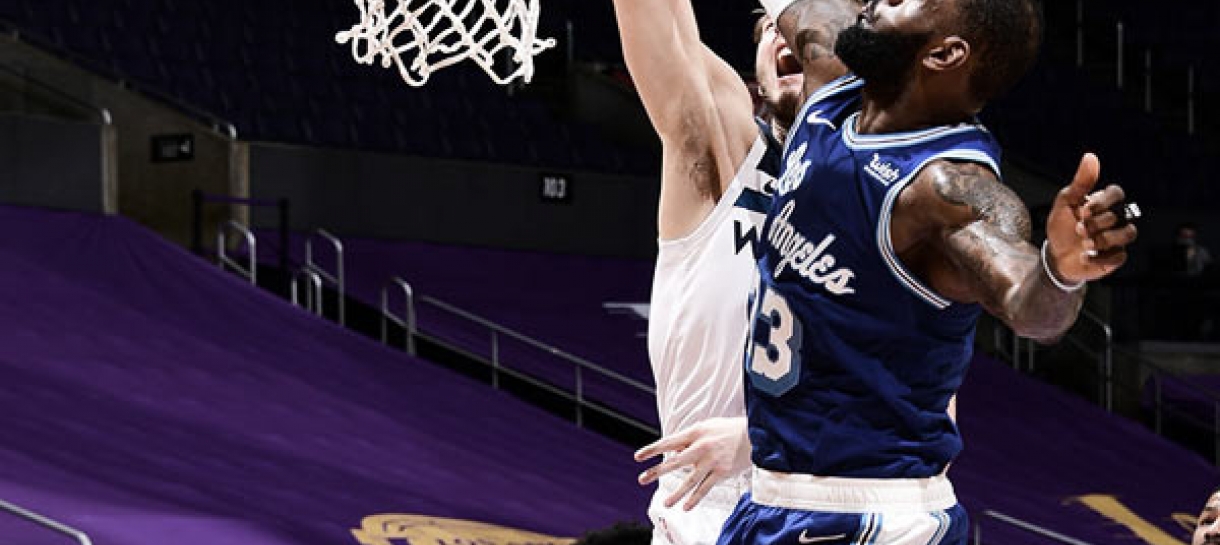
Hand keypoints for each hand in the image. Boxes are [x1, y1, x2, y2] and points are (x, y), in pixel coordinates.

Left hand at [633, 417, 749, 510]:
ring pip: (690, 480)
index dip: (652, 450)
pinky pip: (706, 488)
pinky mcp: (722, 472)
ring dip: (677, 493)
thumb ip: (688, 439)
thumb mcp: (705, 427)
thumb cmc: (726, 430)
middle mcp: (702, 447)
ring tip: (666, 503)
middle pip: (675, 462)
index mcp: (695, 432)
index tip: (638, 457)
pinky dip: (695, 498)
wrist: (753, 435)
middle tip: (641, 479)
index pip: (668, 442)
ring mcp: (712, 461)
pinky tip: (686, 507)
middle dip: (656, 471)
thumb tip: (673, 454)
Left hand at [1045, 153, 1137, 283]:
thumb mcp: (1066, 202)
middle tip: (1078, 228)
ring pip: (1128, 233)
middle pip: (1120, 215)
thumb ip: (1080, 182)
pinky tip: (1084, 256)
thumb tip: (1090, 156)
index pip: (1117, 194)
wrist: (1055, 255)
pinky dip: (1100, 257)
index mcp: (1105, 203)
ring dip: (1104, 239)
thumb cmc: (1062, 225)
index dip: (1102, 202)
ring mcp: (1119, 238)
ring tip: (1084, 243)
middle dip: (1097, 223)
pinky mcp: (1116, 257)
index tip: (1083, 210)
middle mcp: (1117, 219)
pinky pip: (1120, 256)